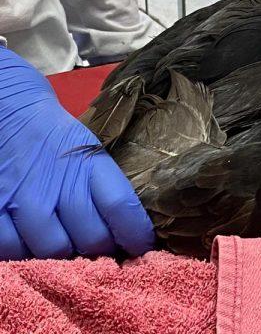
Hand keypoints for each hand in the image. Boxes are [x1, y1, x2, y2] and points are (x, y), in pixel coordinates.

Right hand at [0, 47, 153, 258]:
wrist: (7, 110)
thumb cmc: (52, 135)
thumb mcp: (89, 149)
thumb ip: (104, 185)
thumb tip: (126, 223)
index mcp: (89, 165)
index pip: (123, 208)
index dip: (136, 235)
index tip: (142, 245)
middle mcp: (58, 186)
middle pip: (92, 239)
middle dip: (103, 249)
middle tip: (104, 248)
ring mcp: (23, 202)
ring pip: (55, 252)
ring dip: (66, 255)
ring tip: (69, 246)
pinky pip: (15, 252)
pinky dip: (27, 254)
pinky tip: (34, 243)